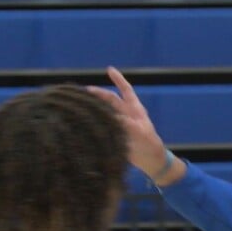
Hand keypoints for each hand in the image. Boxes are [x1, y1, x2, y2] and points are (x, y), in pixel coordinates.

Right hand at [88, 66, 180, 184]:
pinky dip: (96, 121)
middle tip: (84, 92)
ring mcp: (120, 123)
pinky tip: (84, 121)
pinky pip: (104, 124)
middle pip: (110, 99)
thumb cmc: (150, 145)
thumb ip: (130, 125)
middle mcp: (126, 114)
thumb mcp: (142, 134)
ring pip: (105, 111)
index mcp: (135, 109)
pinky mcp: (115, 133)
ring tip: (81, 104)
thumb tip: (115, 117)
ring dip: (95, 107)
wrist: (151, 161)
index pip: (126, 90)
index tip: (109, 69)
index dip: (118, 79)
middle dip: (98, 94)